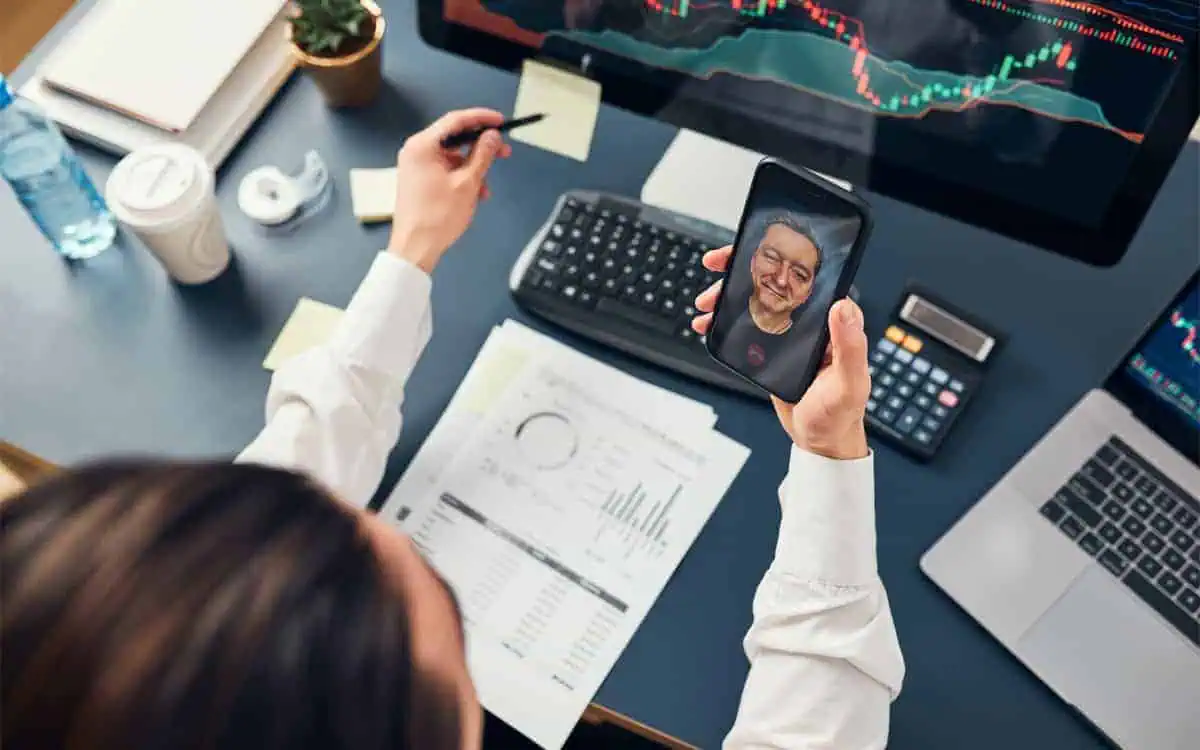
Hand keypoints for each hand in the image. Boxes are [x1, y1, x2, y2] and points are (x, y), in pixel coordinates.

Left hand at [387, 108, 513, 272]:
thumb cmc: (437, 216)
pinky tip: (475, 194)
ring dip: (473, 168)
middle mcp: (416, 151)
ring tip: (486, 188)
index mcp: (422, 145)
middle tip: (504, 152)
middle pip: (455, 139)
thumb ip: (482, 155)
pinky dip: (462, 178)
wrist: (415, 248)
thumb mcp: (467, 183)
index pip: (456, 120)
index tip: (501, 122)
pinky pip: (446, 171)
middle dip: (481, 147)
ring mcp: (417, 166)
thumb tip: (492, 136)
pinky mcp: (420, 180)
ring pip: (453, 158)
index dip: (481, 118)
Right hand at [692, 246, 870, 459]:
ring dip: (727, 296)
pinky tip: (710, 323)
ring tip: (706, 302)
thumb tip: (843, 306)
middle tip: (716, 267)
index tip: (754, 249)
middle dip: (741, 270)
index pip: (806, 275)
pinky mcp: (772, 348)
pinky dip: (725, 321)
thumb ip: (849, 345)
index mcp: (833, 320)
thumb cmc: (841, 414)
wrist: (821, 441)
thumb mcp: (850, 381)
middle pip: (773, 281)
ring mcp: (789, 333)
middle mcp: (811, 320)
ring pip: (754, 301)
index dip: (778, 256)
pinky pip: (747, 325)